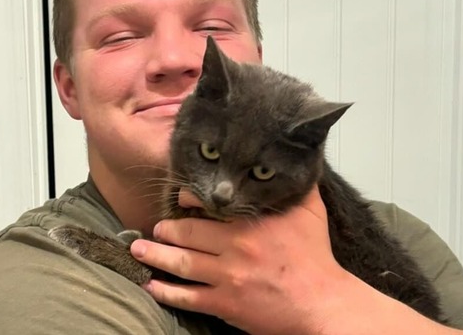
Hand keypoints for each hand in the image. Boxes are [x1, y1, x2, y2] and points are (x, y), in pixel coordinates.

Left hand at [130, 186, 352, 333]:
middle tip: (152, 229)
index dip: (187, 201)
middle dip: (164, 231)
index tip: (179, 199)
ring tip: (138, 251)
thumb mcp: (311, 211)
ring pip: (181, 264)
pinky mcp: (226, 304)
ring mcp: (228, 277)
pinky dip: (166, 292)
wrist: (324, 304)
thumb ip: (298, 184)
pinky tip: (152, 286)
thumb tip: (296, 159)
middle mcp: (235, 246)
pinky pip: (188, 298)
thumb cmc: (316, 258)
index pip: (208, 205)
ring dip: (154, 257)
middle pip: (187, 234)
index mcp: (251, 221)